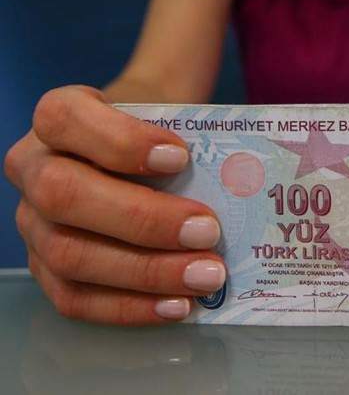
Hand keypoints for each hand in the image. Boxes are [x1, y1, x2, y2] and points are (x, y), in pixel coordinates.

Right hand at [4, 85, 225, 324]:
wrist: (145, 156)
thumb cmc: (160, 135)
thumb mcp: (170, 118)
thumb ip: (192, 138)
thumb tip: (240, 183)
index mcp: (58, 118)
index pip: (65, 118)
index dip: (120, 141)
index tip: (181, 156)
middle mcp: (32, 168)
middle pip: (64, 195)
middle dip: (143, 219)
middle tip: (208, 231)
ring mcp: (32, 223)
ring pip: (69, 255)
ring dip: (146, 272)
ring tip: (206, 276)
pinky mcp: (46, 270)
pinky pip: (75, 299)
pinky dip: (131, 307)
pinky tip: (179, 305)